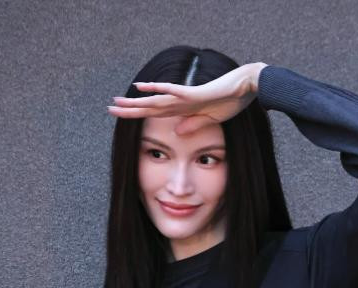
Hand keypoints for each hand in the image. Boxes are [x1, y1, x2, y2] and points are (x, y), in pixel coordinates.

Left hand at [107, 62, 267, 134]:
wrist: (247, 88)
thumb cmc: (232, 101)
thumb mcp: (211, 120)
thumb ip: (193, 125)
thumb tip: (177, 131)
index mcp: (183, 110)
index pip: (155, 114)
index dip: (138, 115)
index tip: (122, 116)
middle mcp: (180, 103)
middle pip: (149, 107)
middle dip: (129, 109)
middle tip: (110, 108)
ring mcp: (185, 98)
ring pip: (155, 100)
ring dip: (136, 102)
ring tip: (117, 102)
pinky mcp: (194, 94)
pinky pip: (172, 91)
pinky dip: (157, 89)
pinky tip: (142, 87)